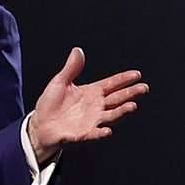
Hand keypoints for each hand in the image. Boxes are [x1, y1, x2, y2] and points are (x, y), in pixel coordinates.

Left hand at [30, 48, 145, 160]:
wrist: (41, 124)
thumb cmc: (50, 103)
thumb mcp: (60, 82)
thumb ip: (71, 68)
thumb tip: (77, 51)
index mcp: (92, 92)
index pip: (112, 84)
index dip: (124, 79)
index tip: (136, 75)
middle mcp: (96, 106)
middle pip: (117, 98)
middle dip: (131, 93)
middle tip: (143, 88)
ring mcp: (92, 120)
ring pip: (111, 115)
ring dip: (122, 111)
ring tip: (131, 106)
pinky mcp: (84, 133)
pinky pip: (95, 133)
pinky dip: (101, 132)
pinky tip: (107, 130)